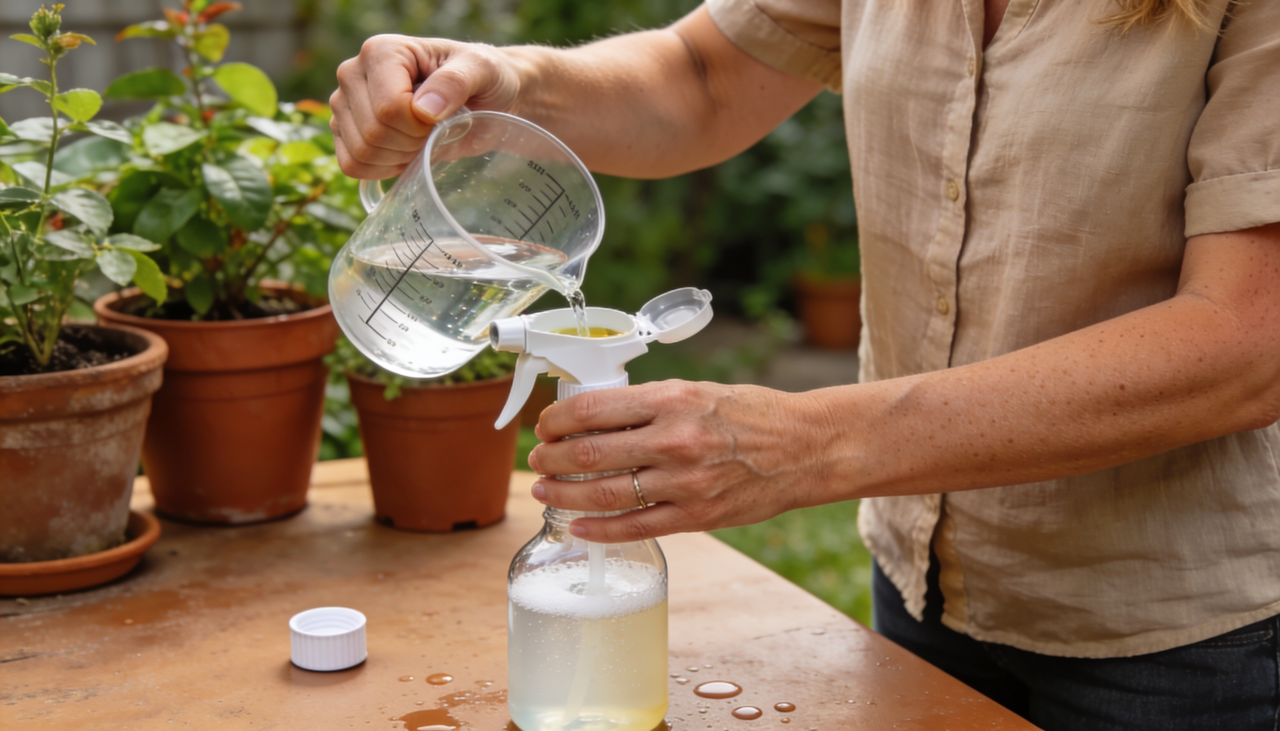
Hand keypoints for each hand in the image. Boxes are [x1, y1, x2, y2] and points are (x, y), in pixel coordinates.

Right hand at [329, 34, 520, 178]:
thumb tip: (424, 109)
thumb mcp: (482, 70)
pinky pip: (350, 164)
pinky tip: (403, 155)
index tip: (440, 117)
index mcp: (381, 51)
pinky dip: (380, 170)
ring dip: (398, 157)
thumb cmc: (482, 78)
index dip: (419, 126)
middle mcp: (353, 73)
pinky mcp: (343, 130)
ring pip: (361, 152)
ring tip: (419, 139)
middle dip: (411, 143)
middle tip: (432, 130)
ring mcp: (344, 103)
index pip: (389, 108)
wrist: (482, 97)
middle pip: (373, 133)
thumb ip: (456, 82)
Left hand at [527, 381, 836, 541]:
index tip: (545, 424)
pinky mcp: (696, 516)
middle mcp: (675, 441)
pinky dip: (599, 529)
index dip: (557, 419)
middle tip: (537, 459)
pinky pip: (635, 526)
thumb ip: (648, 405)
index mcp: (672, 400)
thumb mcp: (696, 392)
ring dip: (564, 495)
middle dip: (552, 458)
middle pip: (590, 453)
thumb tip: (594, 416)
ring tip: (545, 491)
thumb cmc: (749, 415)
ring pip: (604, 494)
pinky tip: (578, 526)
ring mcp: (684, 482)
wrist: (803, 448)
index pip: (593, 408)